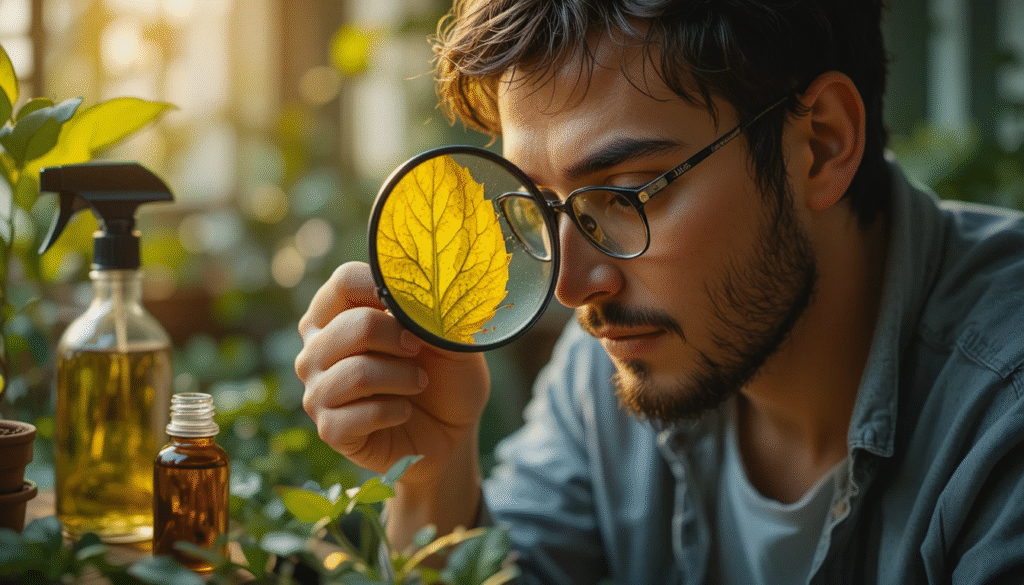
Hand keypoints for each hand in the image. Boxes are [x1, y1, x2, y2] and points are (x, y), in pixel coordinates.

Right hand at [295, 261, 489, 486]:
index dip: (383, 288)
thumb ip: (435, 316)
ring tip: (419, 383)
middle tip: (419, 350)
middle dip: (399, 337)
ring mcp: (318, 390)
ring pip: (358, 373)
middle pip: (354, 325)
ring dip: (403, 378)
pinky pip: (362, 414)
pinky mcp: (329, 429)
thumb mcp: (450, 341)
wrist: (450, 432)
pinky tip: (404, 411)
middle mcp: (317, 349)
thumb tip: (423, 301)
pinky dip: (396, 411)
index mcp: (337, 314)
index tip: (413, 306)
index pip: (345, 282)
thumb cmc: (444, 376)